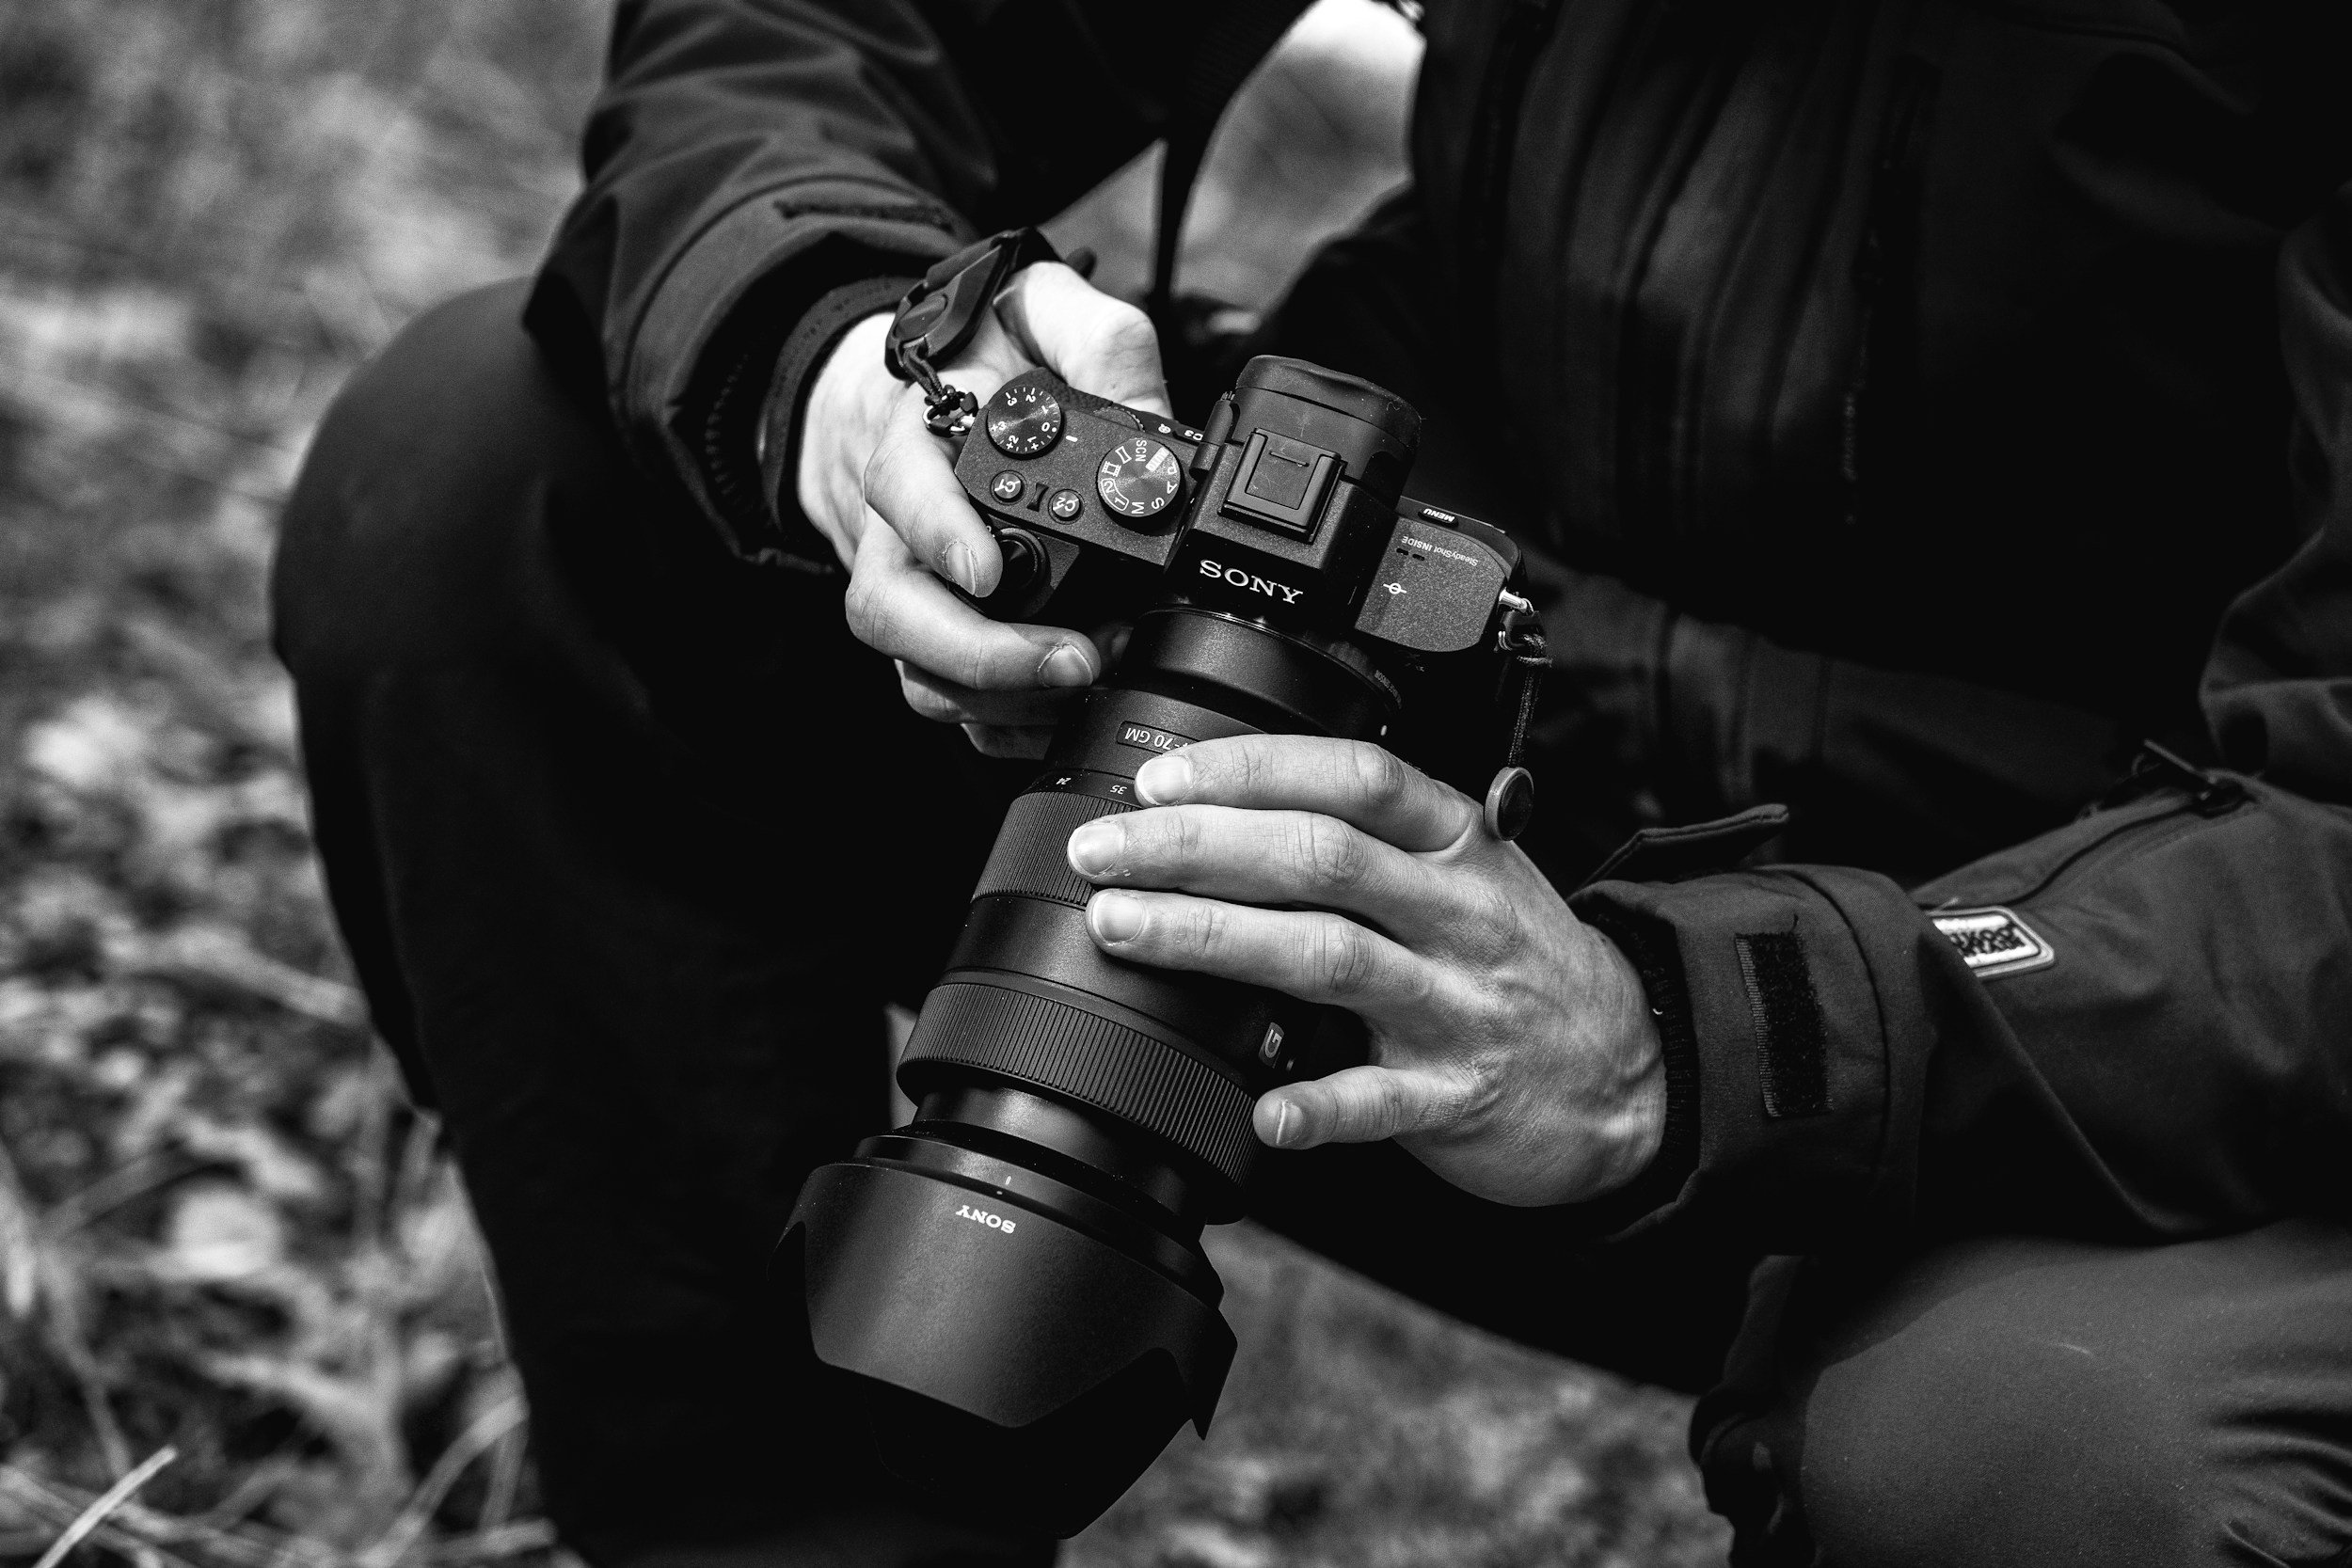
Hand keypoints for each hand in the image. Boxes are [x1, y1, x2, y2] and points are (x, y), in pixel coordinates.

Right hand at [797, 263, 1169, 756]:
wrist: (939, 390)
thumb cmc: (991, 355)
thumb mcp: (1046, 310)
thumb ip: (1101, 345)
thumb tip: (1153, 423)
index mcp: (917, 443)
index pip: (901, 488)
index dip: (938, 535)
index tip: (986, 571)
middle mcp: (899, 528)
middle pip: (893, 611)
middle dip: (978, 654)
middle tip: (1072, 659)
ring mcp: (914, 592)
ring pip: (915, 669)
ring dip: (998, 697)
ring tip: (1085, 684)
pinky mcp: (938, 639)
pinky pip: (949, 699)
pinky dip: (1004, 722)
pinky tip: (1065, 714)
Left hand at [1063, 736, 1665, 1206]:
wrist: (1630, 1070)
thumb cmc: (1517, 960)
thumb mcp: (1466, 873)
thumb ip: (1369, 840)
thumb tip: (1218, 812)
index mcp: (1456, 843)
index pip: (1354, 777)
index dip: (1252, 768)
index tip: (1161, 779)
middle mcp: (1457, 912)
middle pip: (1318, 858)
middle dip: (1196, 847)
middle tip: (1103, 852)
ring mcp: (1458, 1005)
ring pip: (1328, 958)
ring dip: (1214, 938)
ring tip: (1123, 930)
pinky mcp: (1457, 1097)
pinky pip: (1378, 1101)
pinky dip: (1315, 1106)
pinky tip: (1258, 1107)